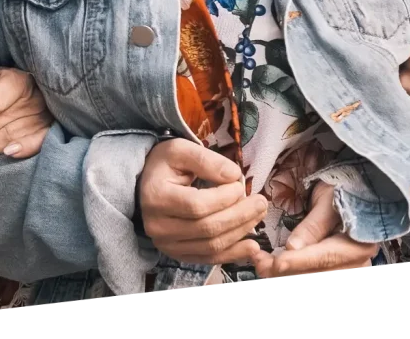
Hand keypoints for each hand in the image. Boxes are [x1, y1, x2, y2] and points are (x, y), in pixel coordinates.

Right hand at [139, 139, 265, 264]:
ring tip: (259, 216)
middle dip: (239, 216)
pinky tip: (251, 246)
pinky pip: (207, 258)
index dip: (224, 197)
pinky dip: (232, 254)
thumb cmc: (166, 163)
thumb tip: (234, 175)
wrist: (147, 184)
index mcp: (157, 197)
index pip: (197, 205)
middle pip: (207, 228)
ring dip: (240, 233)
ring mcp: (167, 245)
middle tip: (261, 202)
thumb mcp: (181, 150)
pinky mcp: (177, 254)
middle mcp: (158, 227)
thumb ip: (207, 160)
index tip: (240, 184)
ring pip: (210, 246)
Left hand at [252, 182, 377, 277]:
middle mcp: (355, 263)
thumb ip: (313, 225)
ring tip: (260, 262)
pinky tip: (273, 263)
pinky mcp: (335, 267)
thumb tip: (292, 248)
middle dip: (285, 269)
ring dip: (285, 270)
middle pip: (315, 271)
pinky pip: (311, 270)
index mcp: (358, 245)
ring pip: (311, 273)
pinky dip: (292, 267)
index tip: (277, 263)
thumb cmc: (346, 188)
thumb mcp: (329, 199)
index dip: (298, 261)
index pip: (324, 257)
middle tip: (259, 263)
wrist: (359, 190)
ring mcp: (346, 267)